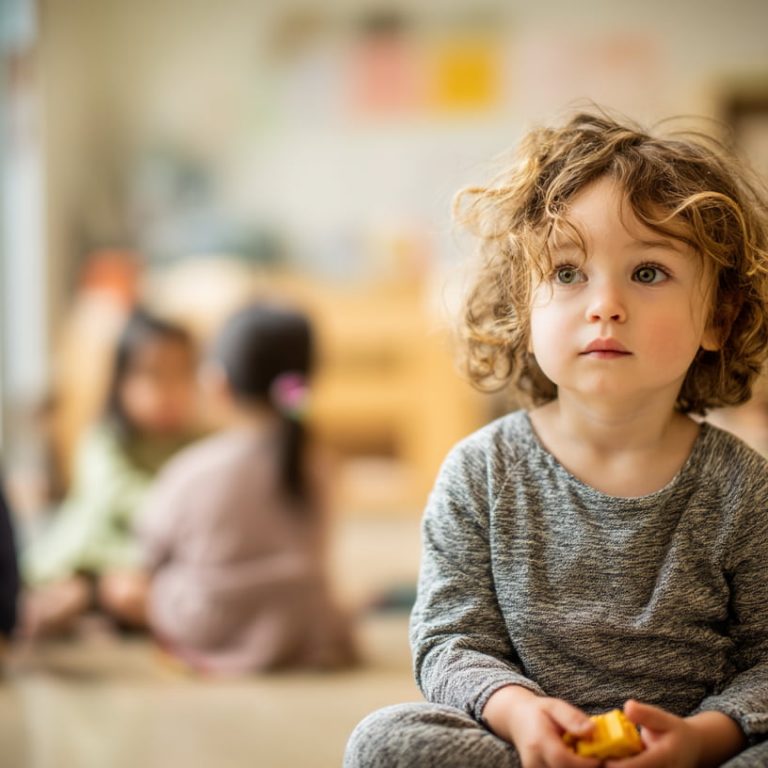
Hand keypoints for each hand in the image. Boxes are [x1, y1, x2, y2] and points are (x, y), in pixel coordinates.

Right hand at [483, 685, 600, 767]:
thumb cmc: (538, 712)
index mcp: (538, 740)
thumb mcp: (554, 705)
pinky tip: (577, 761)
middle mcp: (534, 760)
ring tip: (588, 758)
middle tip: (599, 759)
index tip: (600, 758)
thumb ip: (572, 717)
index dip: (584, 763)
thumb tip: (591, 729)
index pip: (561, 758)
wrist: (516, 720)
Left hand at [605, 700, 744, 767]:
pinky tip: (609, 759)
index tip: (597, 754)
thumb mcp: (664, 718)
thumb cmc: (675, 732)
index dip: (612, 764)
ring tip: (600, 756)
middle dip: (609, 766)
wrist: (693, 750)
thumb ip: (646, 714)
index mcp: (665, 758)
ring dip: (613, 767)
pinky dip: (619, 767)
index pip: (634, 767)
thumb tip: (628, 708)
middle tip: (592, 755)